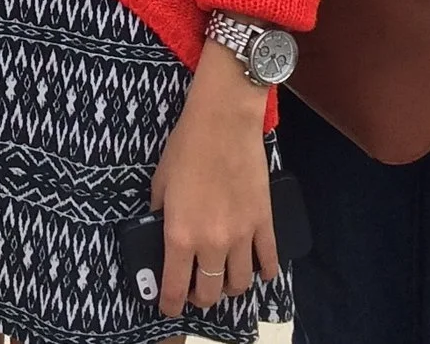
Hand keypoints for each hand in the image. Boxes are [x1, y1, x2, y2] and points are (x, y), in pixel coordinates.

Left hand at [149, 48, 278, 316]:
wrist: (223, 121)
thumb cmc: (186, 146)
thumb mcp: (160, 182)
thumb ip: (160, 213)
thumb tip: (161, 229)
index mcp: (180, 234)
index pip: (175, 287)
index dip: (170, 305)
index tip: (168, 308)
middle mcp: (212, 243)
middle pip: (210, 292)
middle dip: (200, 297)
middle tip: (195, 290)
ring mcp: (242, 235)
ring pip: (240, 283)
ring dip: (230, 288)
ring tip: (224, 280)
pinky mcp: (264, 222)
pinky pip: (269, 260)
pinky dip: (265, 272)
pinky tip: (260, 272)